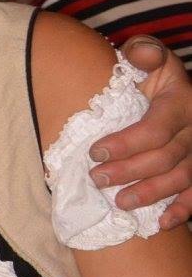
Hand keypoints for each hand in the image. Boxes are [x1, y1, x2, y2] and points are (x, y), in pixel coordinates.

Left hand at [89, 36, 191, 228]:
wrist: (176, 92)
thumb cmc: (153, 76)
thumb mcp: (149, 57)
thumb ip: (143, 53)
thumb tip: (140, 54)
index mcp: (181, 102)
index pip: (156, 129)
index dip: (125, 144)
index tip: (94, 152)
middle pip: (166, 157)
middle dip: (129, 171)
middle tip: (97, 179)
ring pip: (182, 179)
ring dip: (151, 194)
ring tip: (119, 203)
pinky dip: (182, 210)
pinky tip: (162, 223)